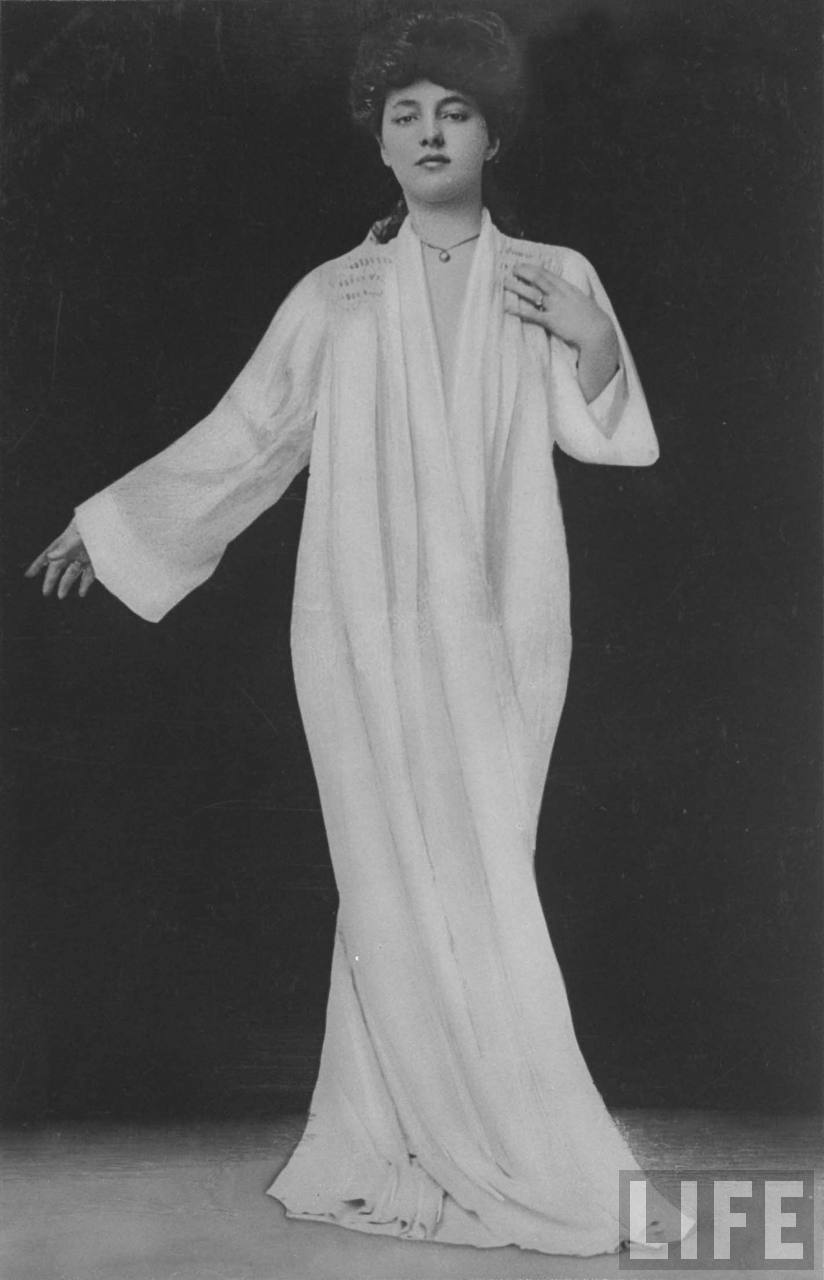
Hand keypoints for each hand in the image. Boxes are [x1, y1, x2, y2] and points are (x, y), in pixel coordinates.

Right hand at [25, 519, 95, 598]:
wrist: (106, 524)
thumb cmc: (88, 526)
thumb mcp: (74, 537)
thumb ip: (63, 548)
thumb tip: (49, 557)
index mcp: (62, 545)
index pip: (46, 557)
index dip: (37, 566)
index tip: (28, 575)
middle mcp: (71, 552)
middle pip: (58, 569)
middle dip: (50, 581)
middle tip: (45, 592)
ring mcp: (83, 557)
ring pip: (72, 574)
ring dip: (66, 585)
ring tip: (60, 596)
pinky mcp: (95, 561)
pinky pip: (88, 575)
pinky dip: (85, 584)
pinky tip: (82, 593)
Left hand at [504, 263, 619, 401]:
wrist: (597, 330)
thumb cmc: (591, 317)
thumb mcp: (582, 300)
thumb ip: (572, 295)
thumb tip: (569, 293)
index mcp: (567, 287)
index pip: (547, 273)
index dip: (533, 268)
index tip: (523, 265)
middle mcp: (560, 294)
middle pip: (538, 278)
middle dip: (524, 272)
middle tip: (512, 268)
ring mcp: (555, 306)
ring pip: (532, 293)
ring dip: (517, 287)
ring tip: (505, 283)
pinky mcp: (552, 320)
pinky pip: (532, 314)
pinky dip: (518, 310)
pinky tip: (507, 307)